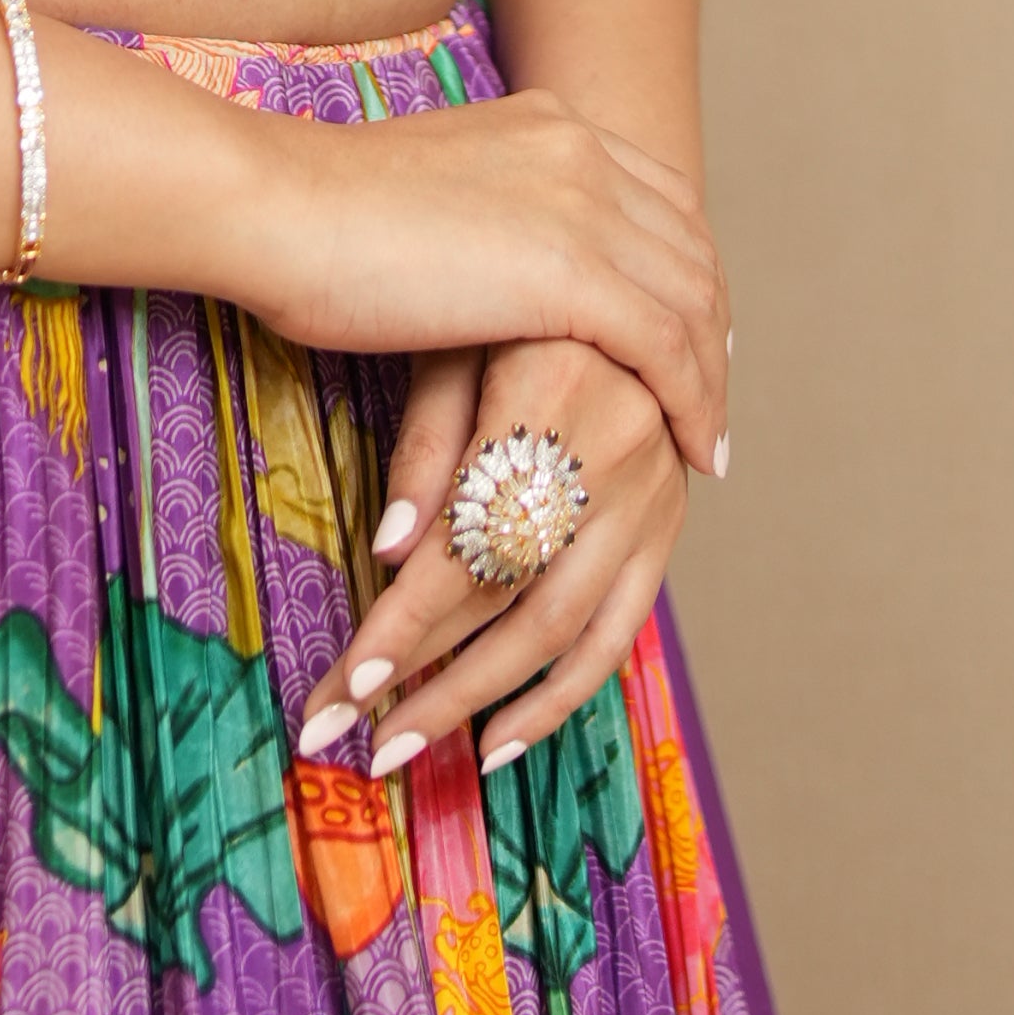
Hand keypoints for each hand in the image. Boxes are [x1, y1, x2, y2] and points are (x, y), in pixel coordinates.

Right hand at [237, 85, 727, 494]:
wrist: (277, 207)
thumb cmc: (311, 212)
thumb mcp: (424, 190)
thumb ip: (478, 210)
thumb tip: (478, 252)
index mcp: (547, 123)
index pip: (660, 196)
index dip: (685, 267)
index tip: (687, 328)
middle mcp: (582, 152)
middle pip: (691, 249)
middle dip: (710, 327)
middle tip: (709, 393)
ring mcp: (584, 207)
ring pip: (693, 304)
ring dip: (710, 379)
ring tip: (705, 440)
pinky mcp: (573, 275)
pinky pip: (668, 351)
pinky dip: (693, 406)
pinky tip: (694, 453)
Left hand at [296, 327, 698, 783]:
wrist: (611, 266)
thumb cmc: (503, 296)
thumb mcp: (450, 342)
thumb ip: (426, 444)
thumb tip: (392, 549)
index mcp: (555, 396)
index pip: (466, 543)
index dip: (405, 622)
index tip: (349, 685)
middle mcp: (617, 454)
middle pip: (510, 599)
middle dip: (428, 680)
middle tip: (357, 738)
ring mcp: (653, 496)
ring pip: (561, 629)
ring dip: (479, 701)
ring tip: (406, 748)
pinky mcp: (665, 524)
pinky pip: (618, 631)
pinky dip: (560, 694)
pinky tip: (499, 740)